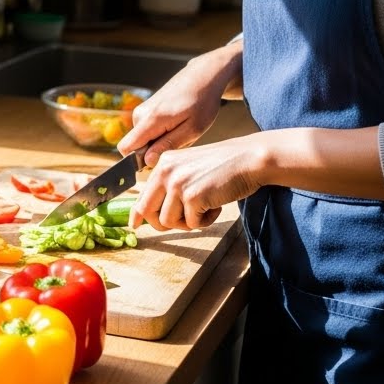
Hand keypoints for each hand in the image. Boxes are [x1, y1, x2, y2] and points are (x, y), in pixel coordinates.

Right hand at [116, 41, 242, 167]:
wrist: (202, 76)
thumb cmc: (202, 102)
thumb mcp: (192, 129)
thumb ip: (168, 145)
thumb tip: (147, 161)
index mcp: (151, 120)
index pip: (125, 148)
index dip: (137, 161)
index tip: (158, 162)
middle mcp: (140, 114)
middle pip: (136, 146)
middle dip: (154, 151)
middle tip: (180, 142)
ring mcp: (141, 110)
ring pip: (143, 139)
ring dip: (160, 142)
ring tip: (181, 131)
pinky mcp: (145, 109)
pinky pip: (147, 131)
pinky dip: (160, 133)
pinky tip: (177, 124)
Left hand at [130, 135, 264, 230]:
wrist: (249, 159)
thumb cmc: (224, 166)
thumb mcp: (189, 168)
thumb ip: (171, 184)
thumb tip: (152, 211)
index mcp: (163, 163)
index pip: (143, 194)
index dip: (138, 214)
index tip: (134, 224)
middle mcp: (165, 171)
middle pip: (148, 211)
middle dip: (162, 224)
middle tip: (182, 223)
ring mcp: (178, 184)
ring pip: (169, 221)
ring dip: (189, 222)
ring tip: (206, 208)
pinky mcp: (193, 196)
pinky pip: (192, 223)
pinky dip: (206, 221)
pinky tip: (216, 206)